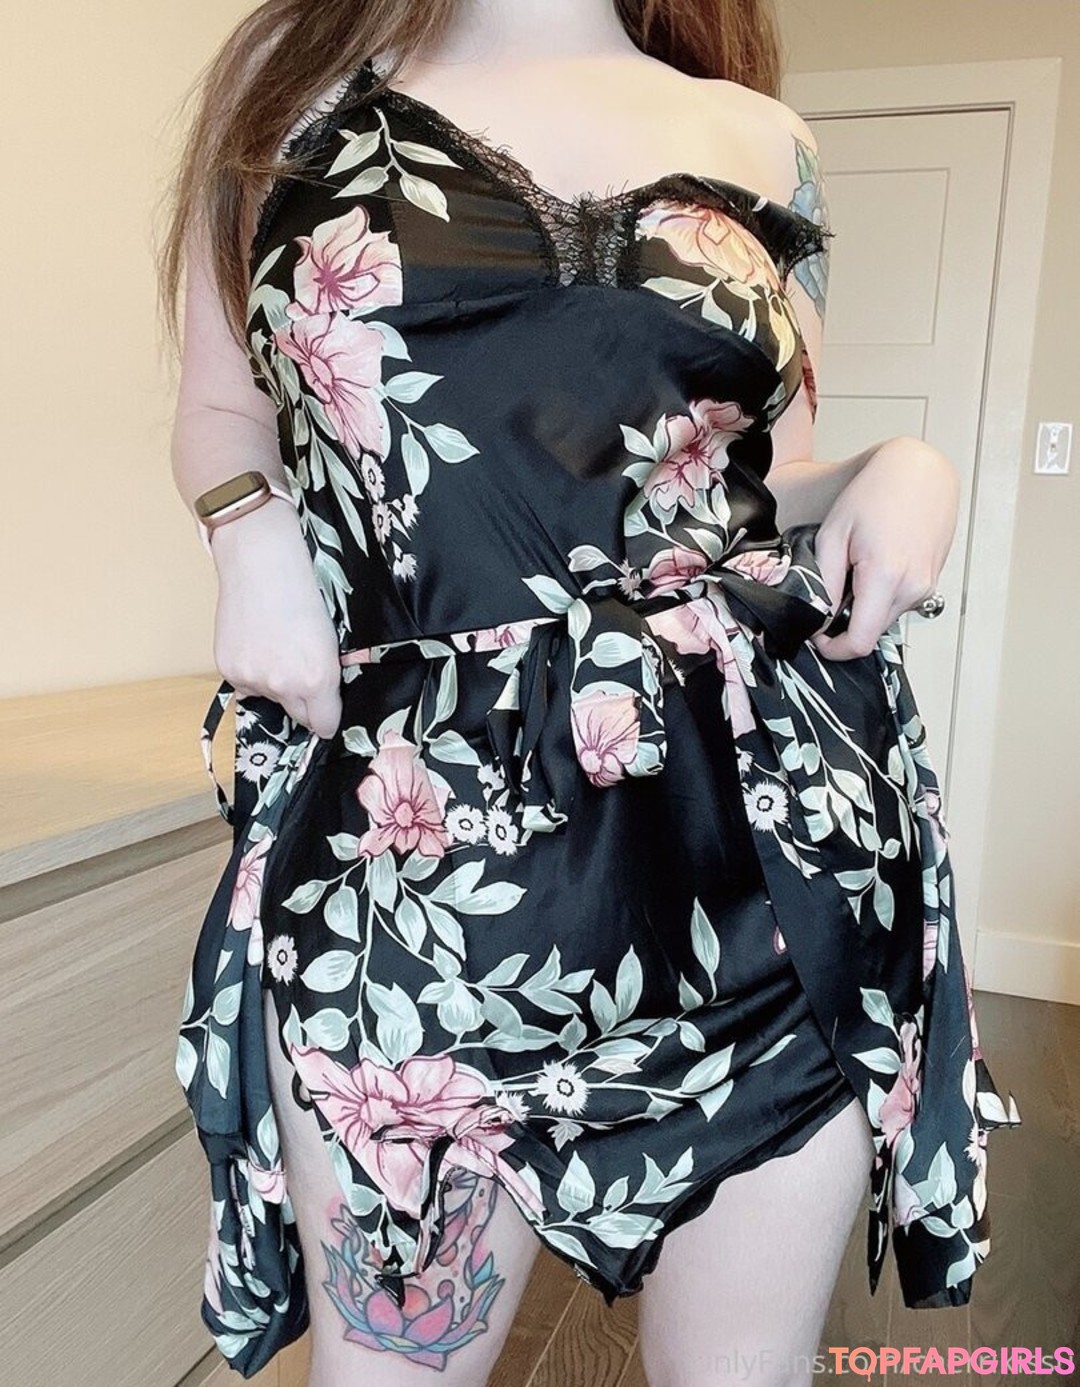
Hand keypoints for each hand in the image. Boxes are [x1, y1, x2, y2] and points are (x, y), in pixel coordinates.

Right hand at [210, 498, 343, 738]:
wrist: (262, 560)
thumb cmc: (306, 588)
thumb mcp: (331, 636)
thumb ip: (327, 673)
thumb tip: (323, 697)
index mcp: (318, 678)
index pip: (325, 725)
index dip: (328, 714)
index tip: (327, 705)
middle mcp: (285, 686)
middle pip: (298, 717)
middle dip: (304, 702)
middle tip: (302, 670)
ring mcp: (253, 679)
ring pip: (270, 699)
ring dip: (275, 684)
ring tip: (276, 645)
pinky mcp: (228, 669)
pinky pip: (246, 686)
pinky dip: (252, 672)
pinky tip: (256, 643)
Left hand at [809, 439, 960, 660]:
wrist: (919, 471)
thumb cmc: (875, 493)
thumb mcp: (833, 536)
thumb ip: (824, 584)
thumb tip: (819, 618)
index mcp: (886, 577)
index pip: (859, 642)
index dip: (833, 649)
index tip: (818, 637)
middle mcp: (913, 588)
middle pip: (872, 632)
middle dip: (846, 622)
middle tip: (833, 588)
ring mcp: (926, 586)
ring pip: (885, 618)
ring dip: (865, 605)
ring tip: (857, 567)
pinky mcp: (931, 582)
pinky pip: (899, 603)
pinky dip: (881, 594)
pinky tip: (876, 563)